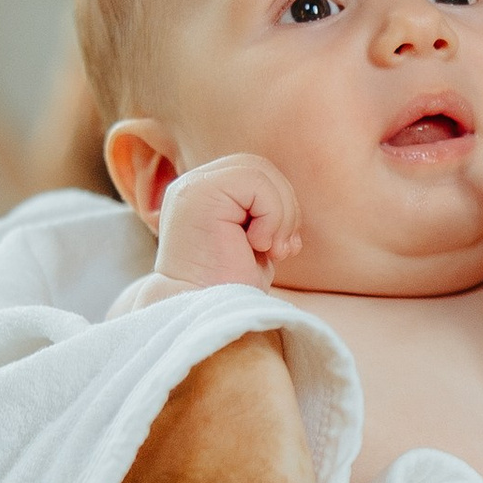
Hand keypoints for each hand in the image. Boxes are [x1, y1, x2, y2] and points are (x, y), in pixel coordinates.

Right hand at [153, 153, 304, 291]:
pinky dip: (271, 216)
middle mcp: (194, 184)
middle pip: (261, 167)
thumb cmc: (230, 288)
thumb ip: (264, 213)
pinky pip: (256, 182)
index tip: (282, 249)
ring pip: (260, 171)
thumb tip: (290, 203)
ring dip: (280, 214)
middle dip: (285, 208)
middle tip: (282, 251)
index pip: (256, 174)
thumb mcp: (254, 243)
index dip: (280, 206)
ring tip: (271, 250)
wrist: (204, 315)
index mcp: (205, 193)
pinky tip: (256, 245)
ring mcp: (193, 185)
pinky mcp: (198, 192)